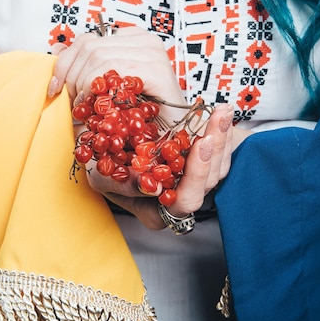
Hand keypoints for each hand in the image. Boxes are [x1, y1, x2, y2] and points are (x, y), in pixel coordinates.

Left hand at [49, 27, 187, 117]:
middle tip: (70, 103)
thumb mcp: (105, 89)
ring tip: (84, 109)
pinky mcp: (158, 71)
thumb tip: (55, 47)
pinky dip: (99, 90)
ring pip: (98, 57)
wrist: (168, 141)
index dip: (65, 63)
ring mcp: (153, 54)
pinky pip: (115, 71)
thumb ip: (82, 67)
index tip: (55, 88)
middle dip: (71, 77)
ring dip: (83, 86)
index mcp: (132, 40)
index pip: (87, 40)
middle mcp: (145, 41)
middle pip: (90, 47)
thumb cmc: (138, 117)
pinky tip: (98, 108)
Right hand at [85, 103, 233, 229]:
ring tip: (222, 110)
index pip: (184, 201)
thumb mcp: (100, 172)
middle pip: (208, 182)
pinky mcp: (196, 163)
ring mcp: (188, 181)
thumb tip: (153, 189)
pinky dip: (220, 132)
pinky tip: (219, 111)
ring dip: (222, 136)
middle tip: (217, 118)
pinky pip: (218, 154)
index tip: (201, 143)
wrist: (99, 132)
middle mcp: (175, 199)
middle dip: (216, 148)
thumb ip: (123, 184)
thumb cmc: (97, 160)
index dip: (196, 175)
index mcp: (154, 210)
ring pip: (217, 167)